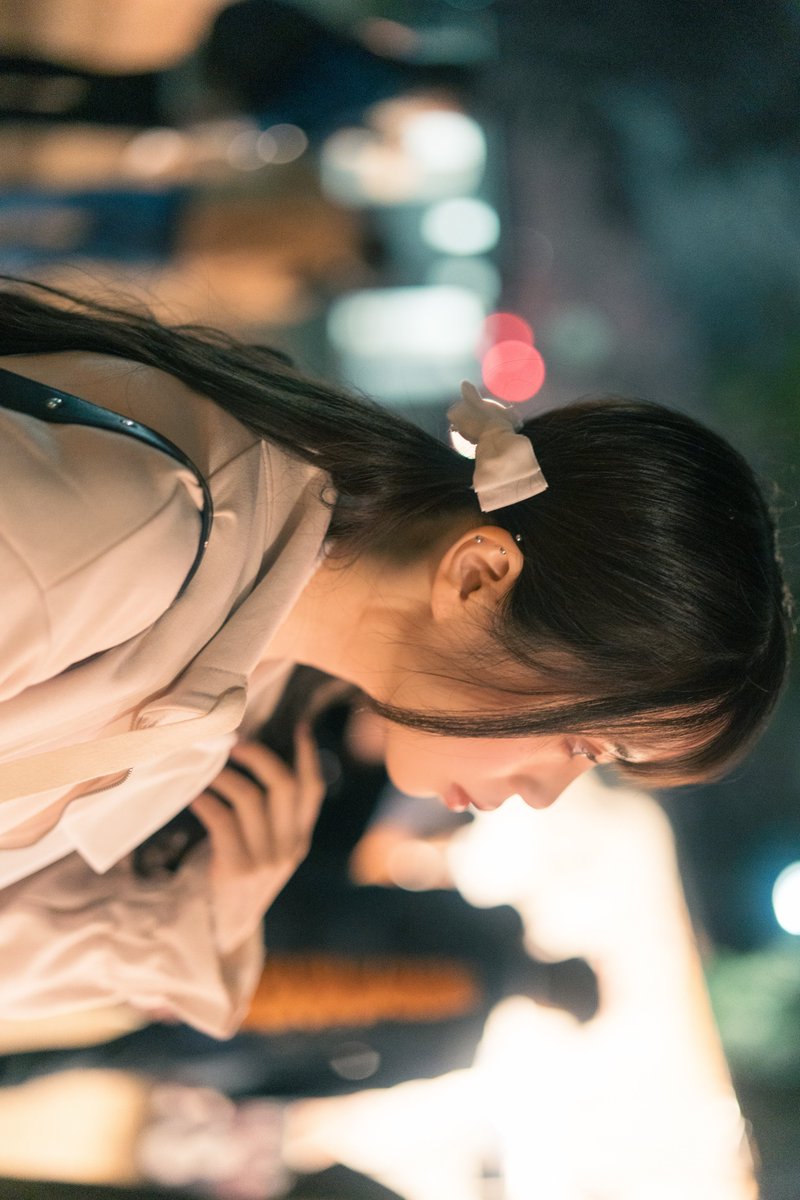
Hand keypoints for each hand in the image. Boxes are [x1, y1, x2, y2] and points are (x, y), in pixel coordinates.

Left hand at [190, 727, 323, 954]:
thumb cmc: (236, 877)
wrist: (221, 932)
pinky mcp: (237, 870)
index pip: (313, 790)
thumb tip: (253, 761)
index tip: (298, 726)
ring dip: (224, 776)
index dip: (308, 755)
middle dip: (259, 757)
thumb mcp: (265, 848)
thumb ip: (270, 816)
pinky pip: (222, 820)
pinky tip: (194, 795)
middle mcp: (289, 848)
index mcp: (300, 839)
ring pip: (251, 799)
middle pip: (284, 786)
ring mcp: (265, 861)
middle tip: (235, 744)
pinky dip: (207, 801)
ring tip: (206, 770)